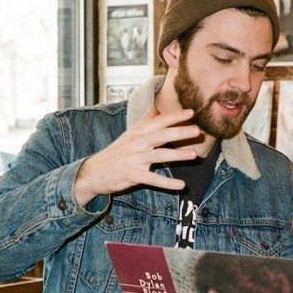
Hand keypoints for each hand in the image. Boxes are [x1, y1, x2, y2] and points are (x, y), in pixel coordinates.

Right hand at [73, 108, 201, 206]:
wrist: (94, 172)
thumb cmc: (116, 153)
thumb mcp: (129, 135)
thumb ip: (144, 122)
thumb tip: (155, 106)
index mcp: (137, 132)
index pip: (158, 121)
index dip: (175, 116)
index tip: (192, 112)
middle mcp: (136, 143)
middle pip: (161, 135)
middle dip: (180, 131)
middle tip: (198, 130)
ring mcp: (134, 159)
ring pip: (159, 155)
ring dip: (177, 155)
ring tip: (194, 155)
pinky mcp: (132, 175)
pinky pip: (153, 179)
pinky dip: (167, 183)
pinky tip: (181, 185)